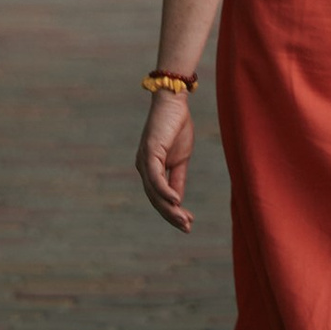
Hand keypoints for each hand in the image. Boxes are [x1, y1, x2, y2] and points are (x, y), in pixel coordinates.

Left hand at [137, 87, 195, 230]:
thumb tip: (177, 201)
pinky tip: (176, 201)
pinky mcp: (149, 153)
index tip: (187, 223)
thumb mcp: (180, 158)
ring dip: (169, 209)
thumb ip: (177, 179)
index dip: (172, 212)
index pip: (158, 197)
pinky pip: (156, 178)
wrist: (174, 101)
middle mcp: (143, 168)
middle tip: (186, 228)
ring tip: (183, 220)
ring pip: (154, 193)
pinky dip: (165, 191)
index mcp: (150, 169)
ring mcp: (144, 161)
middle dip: (171, 216)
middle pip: (155, 200)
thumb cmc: (177, 127)